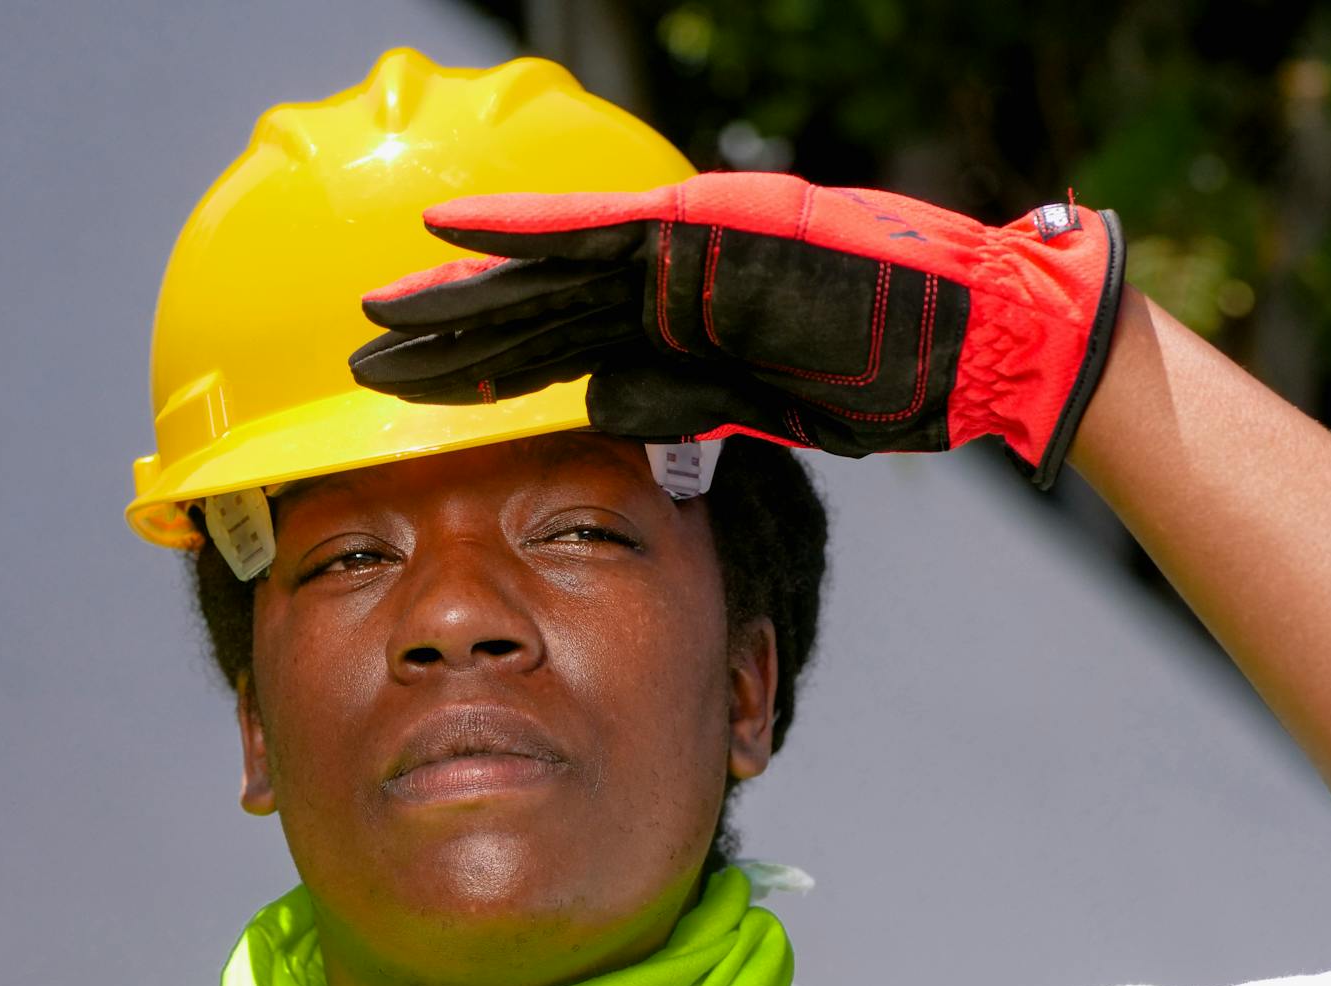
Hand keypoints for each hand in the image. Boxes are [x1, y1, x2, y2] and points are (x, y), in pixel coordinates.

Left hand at [349, 171, 1123, 487]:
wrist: (971, 342)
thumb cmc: (886, 378)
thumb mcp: (754, 407)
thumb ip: (673, 402)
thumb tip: (589, 409)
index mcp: (674, 326)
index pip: (558, 350)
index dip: (481, 369)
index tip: (413, 393)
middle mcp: (664, 281)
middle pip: (532, 311)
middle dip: (445, 336)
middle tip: (359, 352)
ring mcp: (680, 251)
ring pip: (545, 276)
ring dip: (457, 298)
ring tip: (375, 315)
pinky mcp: (702, 232)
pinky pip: (597, 234)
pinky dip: (522, 234)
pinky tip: (449, 237)